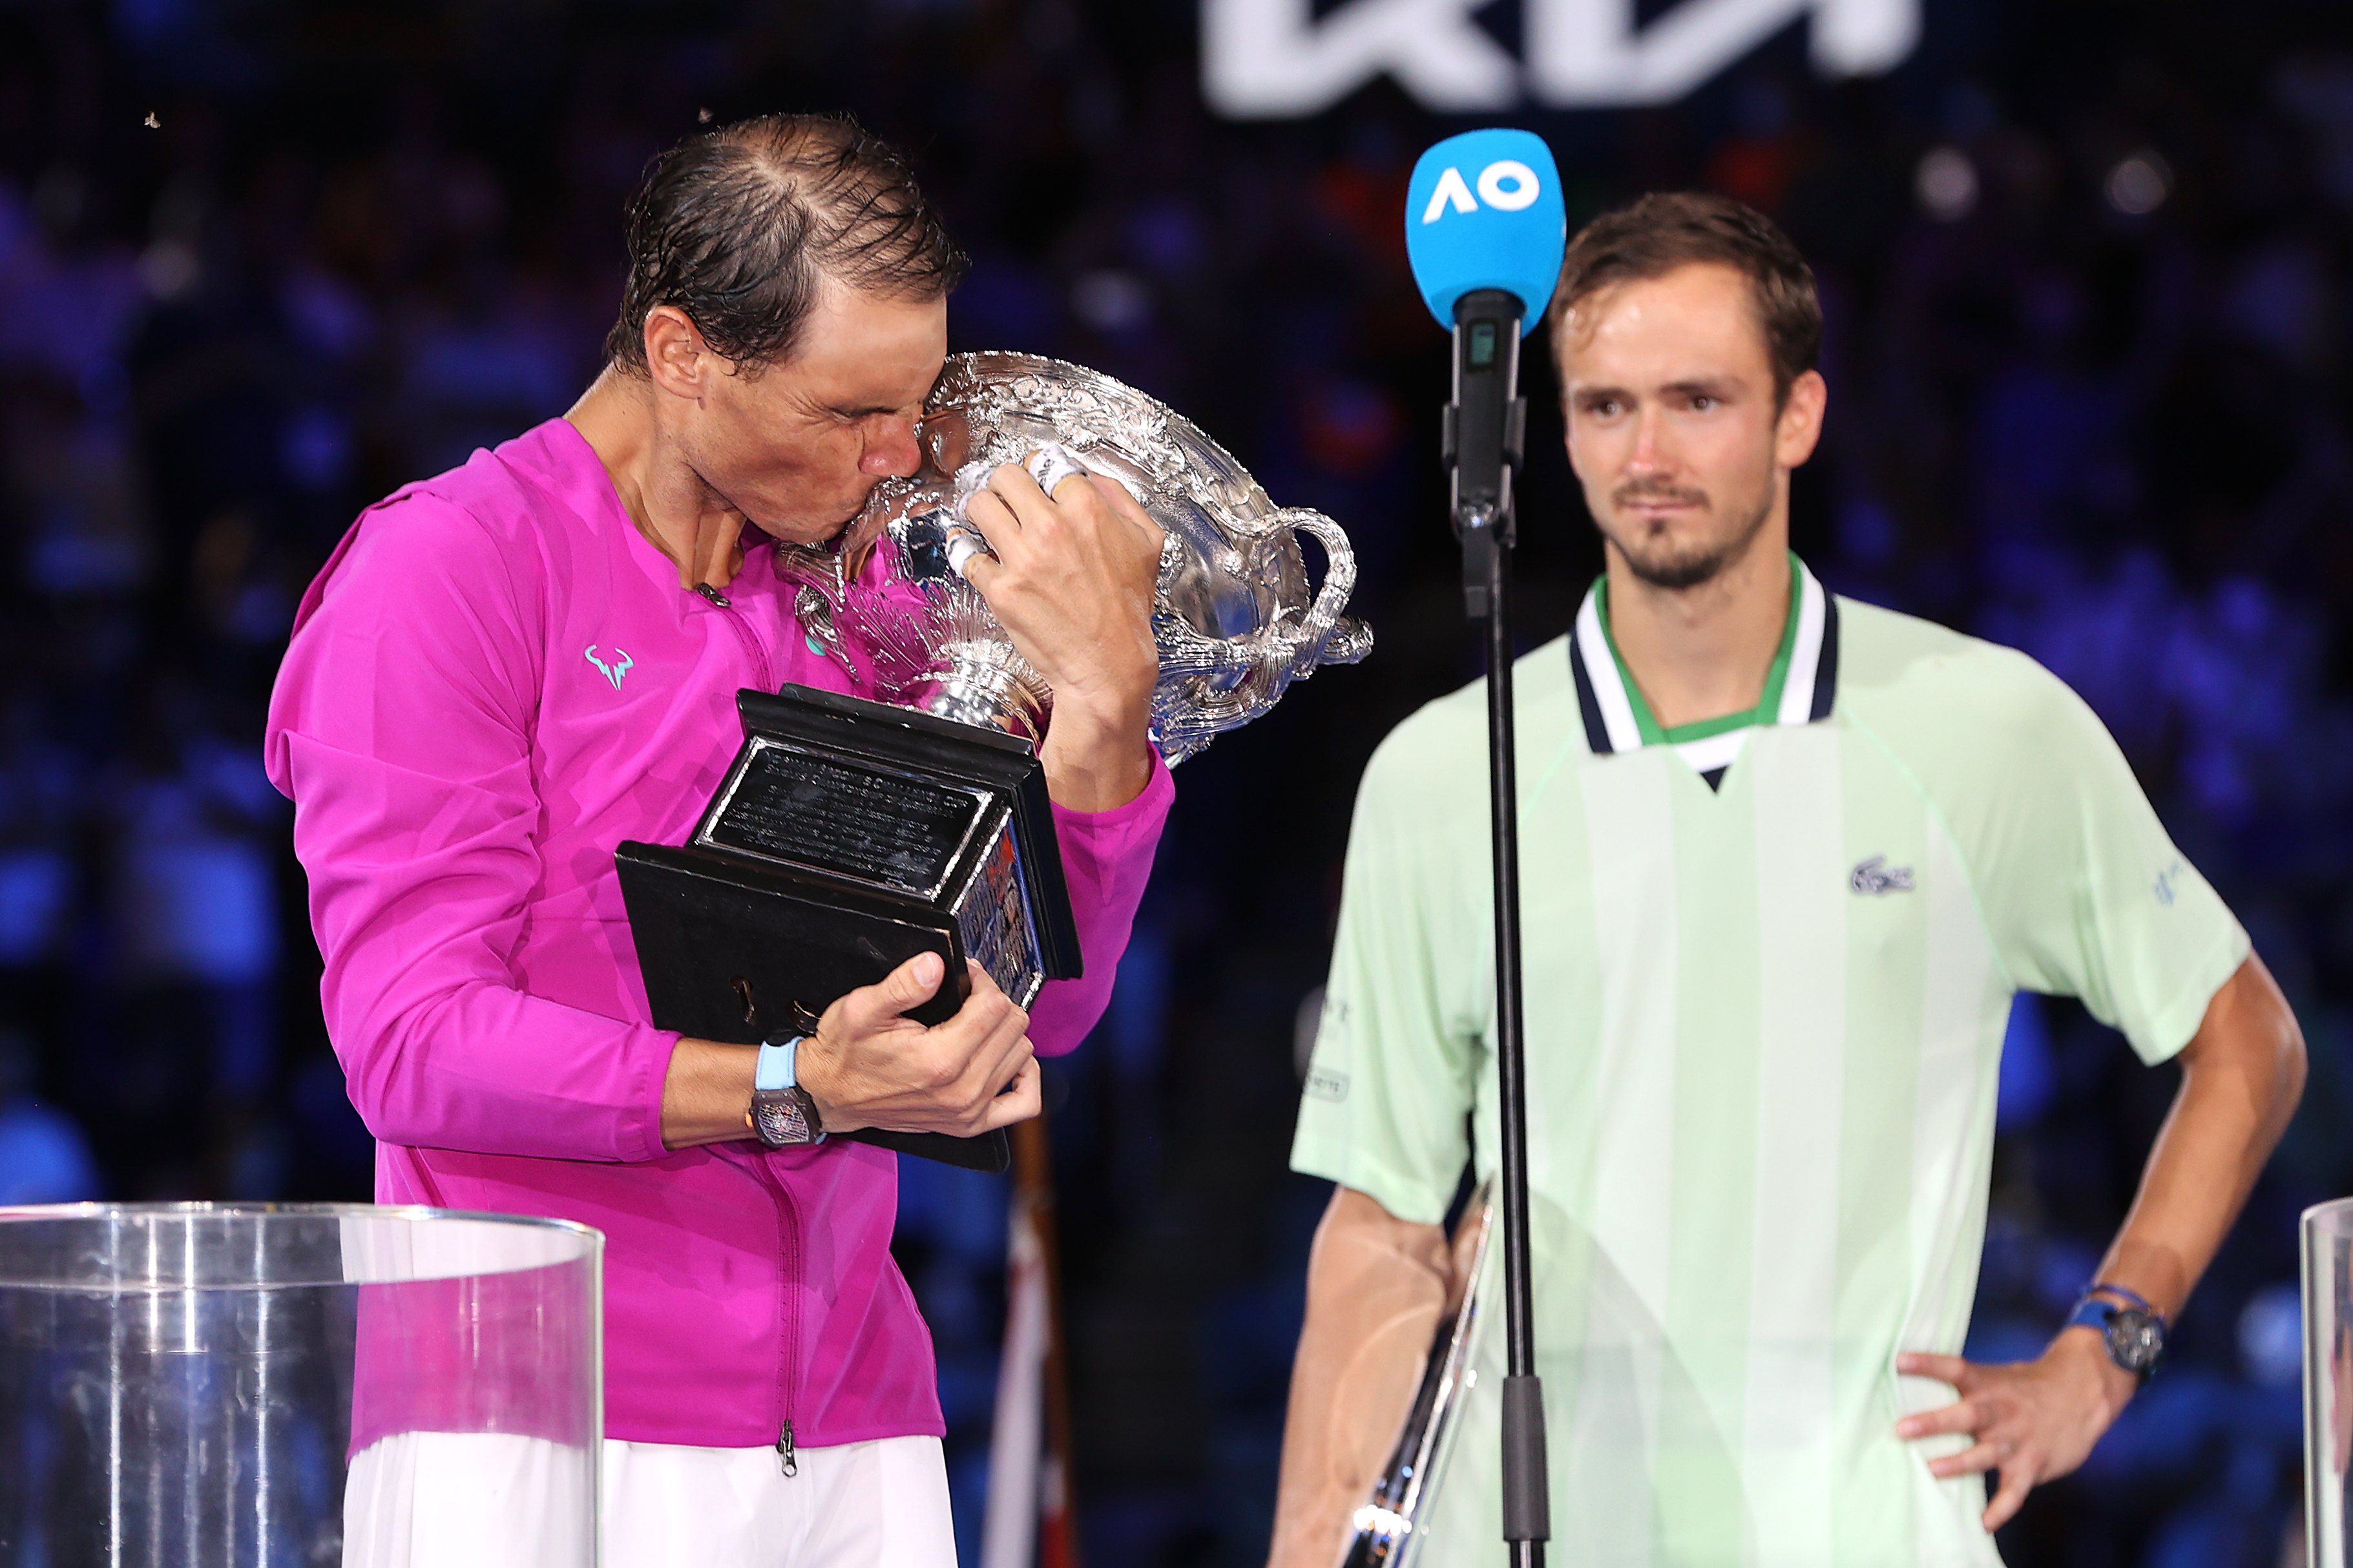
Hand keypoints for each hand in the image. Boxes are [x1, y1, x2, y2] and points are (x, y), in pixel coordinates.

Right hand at [795, 951, 1039, 1137]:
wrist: (830, 1097)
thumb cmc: (845, 1054)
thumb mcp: (861, 1009)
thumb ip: (902, 984)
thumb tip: (935, 964)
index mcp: (940, 1059)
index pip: (994, 1006)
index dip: (981, 981)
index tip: (964, 977)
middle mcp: (962, 1089)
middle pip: (1013, 1026)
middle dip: (993, 1002)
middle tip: (967, 996)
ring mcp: (970, 1111)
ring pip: (1021, 1053)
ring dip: (1004, 1032)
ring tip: (975, 1022)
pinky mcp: (971, 1124)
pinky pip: (1025, 1101)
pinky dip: (1024, 1076)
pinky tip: (1005, 1057)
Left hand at [963, 459, 1161, 809]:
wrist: (1108, 663)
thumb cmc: (1126, 608)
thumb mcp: (1146, 540)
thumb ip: (1119, 497)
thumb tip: (1087, 474)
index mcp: (1087, 509)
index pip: (1044, 462)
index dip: (1038, 472)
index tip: (1035, 483)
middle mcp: (1051, 528)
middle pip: (1004, 475)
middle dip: (1004, 485)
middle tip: (1007, 499)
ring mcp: (1022, 559)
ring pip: (978, 504)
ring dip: (981, 510)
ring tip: (988, 522)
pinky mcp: (1000, 589)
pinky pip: (966, 553)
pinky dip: (968, 550)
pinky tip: (978, 553)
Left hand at [1895, 1330, 2136, 1529]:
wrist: (2083, 1393)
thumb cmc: (2029, 1386)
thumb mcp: (1998, 1376)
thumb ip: (1965, 1386)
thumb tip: (1916, 1386)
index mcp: (1987, 1384)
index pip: (1955, 1368)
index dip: (1928, 1364)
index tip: (1900, 1361)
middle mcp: (2000, 1411)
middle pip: (1966, 1415)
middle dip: (1934, 1423)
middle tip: (1902, 1428)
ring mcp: (2017, 1440)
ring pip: (1985, 1453)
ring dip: (1959, 1463)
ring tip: (1932, 1471)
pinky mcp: (2033, 1464)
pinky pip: (2015, 1491)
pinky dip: (2000, 1509)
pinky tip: (1984, 1524)